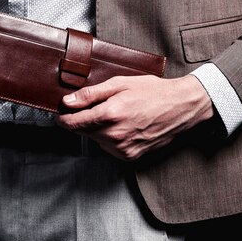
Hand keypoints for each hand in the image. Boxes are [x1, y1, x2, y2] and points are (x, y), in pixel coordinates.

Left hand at [55, 75, 212, 160]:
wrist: (180, 108)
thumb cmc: (152, 92)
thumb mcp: (120, 84)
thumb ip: (91, 94)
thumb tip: (67, 102)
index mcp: (110, 115)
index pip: (73, 123)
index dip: (63, 119)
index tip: (60, 114)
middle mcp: (114, 135)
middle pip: (83, 132)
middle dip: (83, 121)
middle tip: (97, 107)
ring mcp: (123, 148)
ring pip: (96, 141)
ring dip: (97, 130)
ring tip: (115, 115)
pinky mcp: (130, 156)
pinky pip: (109, 148)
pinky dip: (110, 138)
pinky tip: (123, 126)